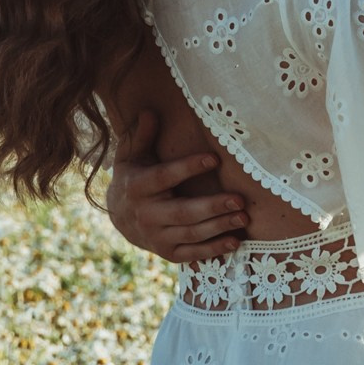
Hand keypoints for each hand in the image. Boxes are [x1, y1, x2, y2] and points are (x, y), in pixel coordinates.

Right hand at [105, 109, 247, 262]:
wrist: (120, 217)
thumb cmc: (133, 178)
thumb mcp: (131, 155)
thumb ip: (142, 135)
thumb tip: (150, 111)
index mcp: (138, 186)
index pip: (164, 177)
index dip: (188, 168)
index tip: (215, 158)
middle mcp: (146, 214)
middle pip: (183, 212)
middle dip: (212, 206)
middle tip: (239, 199)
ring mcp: (157, 237)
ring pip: (191, 233)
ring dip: (219, 227)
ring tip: (243, 217)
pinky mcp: (167, 252)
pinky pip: (192, 253)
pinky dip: (214, 250)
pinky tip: (235, 242)